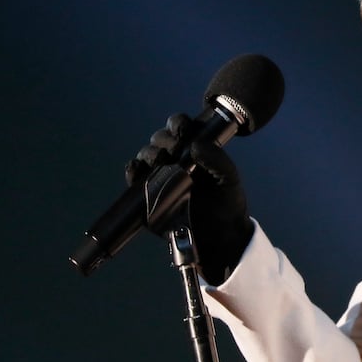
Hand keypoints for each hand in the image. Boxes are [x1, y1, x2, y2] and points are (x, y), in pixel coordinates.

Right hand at [125, 113, 252, 281]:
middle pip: (160, 139)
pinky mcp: (148, 194)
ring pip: (147, 155)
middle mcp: (175, 160)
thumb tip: (196, 144)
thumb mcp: (229, 178)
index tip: (183, 130)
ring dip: (149, 153)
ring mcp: (160, 176)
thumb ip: (217, 159)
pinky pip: (135, 178)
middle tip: (175, 149)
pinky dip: (133, 171)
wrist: (219, 237)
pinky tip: (138, 170)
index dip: (178, 124)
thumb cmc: (226, 203)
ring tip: (160, 161)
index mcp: (195, 150)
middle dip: (164, 140)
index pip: (180, 128)